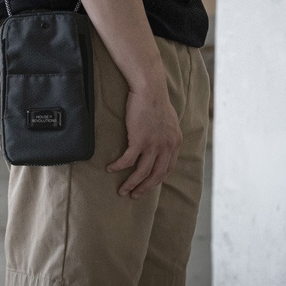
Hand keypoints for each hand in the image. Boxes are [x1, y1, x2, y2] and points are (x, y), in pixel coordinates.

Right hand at [107, 83, 181, 198]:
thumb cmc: (156, 100)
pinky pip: (128, 160)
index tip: (147, 184)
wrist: (150, 89)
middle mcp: (167, 147)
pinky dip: (119, 166)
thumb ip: (167, 134)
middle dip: (144, 188)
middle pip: (156, 175)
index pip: (168, 168)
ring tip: (123, 190)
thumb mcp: (169, 121)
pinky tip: (111, 168)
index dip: (157, 179)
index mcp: (175, 143)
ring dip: (131, 184)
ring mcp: (153, 145)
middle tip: (134, 195)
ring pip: (142, 172)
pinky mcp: (139, 140)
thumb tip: (162, 140)